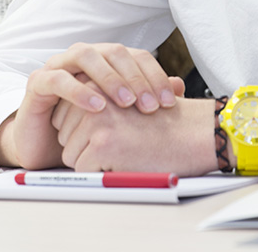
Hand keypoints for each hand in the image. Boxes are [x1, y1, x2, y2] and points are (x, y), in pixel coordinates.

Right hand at [0, 43, 179, 168]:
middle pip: (114, 52)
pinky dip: (78, 90)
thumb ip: (146, 99)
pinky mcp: (38, 82)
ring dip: (109, 78)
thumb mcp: (121, 117)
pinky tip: (96, 107)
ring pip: (86, 56)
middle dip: (136, 78)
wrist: (46, 146)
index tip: (169, 102)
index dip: (154, 76)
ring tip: (127, 102)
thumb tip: (179, 87)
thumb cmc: (86, 128)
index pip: (136, 56)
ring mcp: (59, 65)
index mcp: (106, 60)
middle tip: (151, 105)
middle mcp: (83, 56)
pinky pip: (58, 79)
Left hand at [52, 89, 214, 174]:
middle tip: (116, 143)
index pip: (63, 114)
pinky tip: (123, 162)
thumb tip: (70, 108)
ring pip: (70, 155)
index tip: (105, 134)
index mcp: (97, 84)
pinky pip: (82, 170)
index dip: (81, 131)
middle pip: (64, 135)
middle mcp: (93, 98)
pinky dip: (99, 174)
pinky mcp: (102, 144)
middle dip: (83, 147)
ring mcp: (96, 121)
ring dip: (91, 161)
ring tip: (122, 151)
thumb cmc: (166, 121)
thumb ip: (102, 97)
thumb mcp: (130, 96)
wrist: (194, 133)